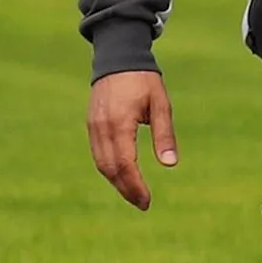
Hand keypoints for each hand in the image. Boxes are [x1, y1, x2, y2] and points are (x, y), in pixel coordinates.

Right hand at [86, 70, 174, 210]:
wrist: (118, 58)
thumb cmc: (144, 80)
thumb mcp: (161, 105)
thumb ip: (164, 135)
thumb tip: (170, 164)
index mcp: (120, 123)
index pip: (125, 164)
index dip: (135, 186)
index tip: (147, 201)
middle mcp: (102, 128)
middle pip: (110, 169)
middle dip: (126, 189)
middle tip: (143, 204)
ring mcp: (93, 127)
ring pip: (101, 163)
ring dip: (116, 182)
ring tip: (134, 194)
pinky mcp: (91, 125)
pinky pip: (97, 153)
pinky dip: (109, 168)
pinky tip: (122, 176)